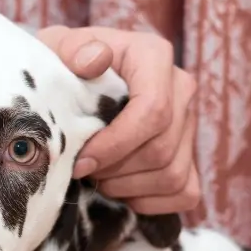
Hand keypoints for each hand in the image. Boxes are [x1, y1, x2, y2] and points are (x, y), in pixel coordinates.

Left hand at [36, 25, 199, 214]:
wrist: (75, 81)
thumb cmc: (64, 67)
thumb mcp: (58, 49)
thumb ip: (73, 50)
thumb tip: (94, 60)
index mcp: (154, 56)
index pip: (153, 111)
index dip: (116, 145)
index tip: (80, 161)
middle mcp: (182, 88)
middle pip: (161, 150)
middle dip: (116, 170)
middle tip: (83, 171)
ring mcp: (190, 124)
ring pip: (172, 175)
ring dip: (127, 188)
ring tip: (98, 178)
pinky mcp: (191, 156)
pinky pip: (184, 192)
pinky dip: (149, 201)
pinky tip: (121, 189)